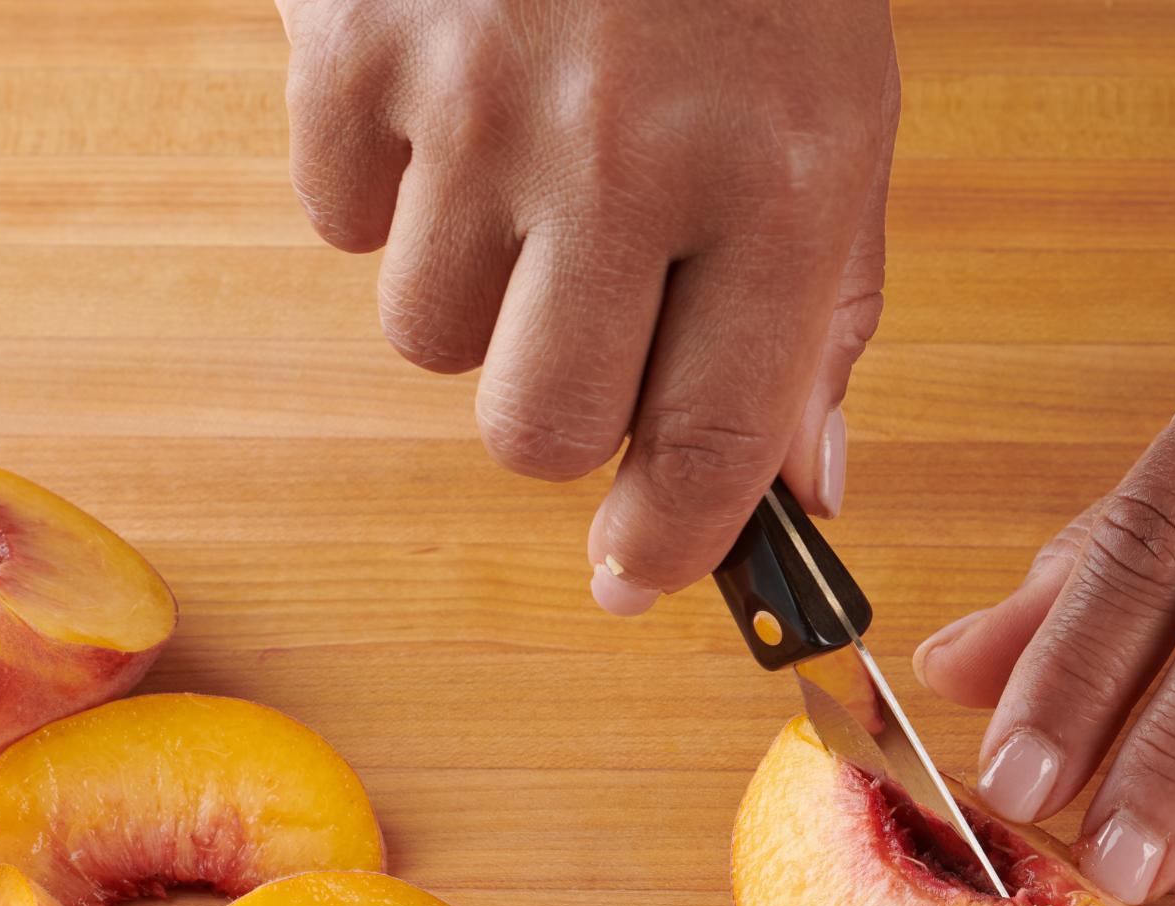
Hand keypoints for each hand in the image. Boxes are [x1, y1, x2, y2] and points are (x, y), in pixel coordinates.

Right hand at [276, 0, 898, 610]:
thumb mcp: (836, 126)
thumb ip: (821, 318)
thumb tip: (802, 492)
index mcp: (774, 179)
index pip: (714, 438)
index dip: (673, 545)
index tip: (638, 583)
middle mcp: (623, 155)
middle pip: (536, 429)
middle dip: (559, 421)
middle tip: (586, 335)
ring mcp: (473, 100)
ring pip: (427, 337)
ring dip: (479, 291)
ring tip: (532, 167)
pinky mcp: (349, 46)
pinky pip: (338, 221)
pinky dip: (390, 192)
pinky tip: (455, 101)